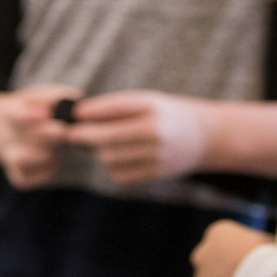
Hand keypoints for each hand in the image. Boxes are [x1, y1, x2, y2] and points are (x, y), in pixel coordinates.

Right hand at [1, 86, 80, 189]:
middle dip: (45, 134)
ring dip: (40, 155)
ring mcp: (9, 155)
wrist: (7, 128)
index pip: (14, 113)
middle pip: (24, 136)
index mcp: (12, 111)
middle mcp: (9, 134)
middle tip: (62, 131)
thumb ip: (56, 96)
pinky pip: (22, 180)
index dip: (28, 116)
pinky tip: (54, 164)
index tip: (46, 115)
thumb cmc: (31, 109)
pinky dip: (40, 175)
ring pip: (17, 159)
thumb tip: (77, 97)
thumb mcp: (39, 96)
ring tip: (56, 151)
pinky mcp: (15, 173)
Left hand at [64, 92, 213, 184]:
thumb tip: (81, 118)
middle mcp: (156, 130)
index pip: (118, 107)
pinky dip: (113, 167)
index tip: (75, 113)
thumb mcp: (150, 102)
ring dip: (100, 152)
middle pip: (110, 136)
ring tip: (102, 144)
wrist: (205, 137)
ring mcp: (157, 154)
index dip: (93, 110)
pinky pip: (121, 174)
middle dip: (85, 136)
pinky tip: (120, 158)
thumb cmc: (167, 115)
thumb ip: (119, 109)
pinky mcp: (156, 173)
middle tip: (71, 134)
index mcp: (154, 106)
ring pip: (111, 157)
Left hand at [191, 219, 271, 276]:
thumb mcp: (266, 241)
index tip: (250, 262)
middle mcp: (202, 254)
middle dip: (223, 270)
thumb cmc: (266, 257)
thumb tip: (269, 247)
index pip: (223, 242)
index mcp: (217, 233)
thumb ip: (260, 243)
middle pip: (211, 262)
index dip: (237, 253)